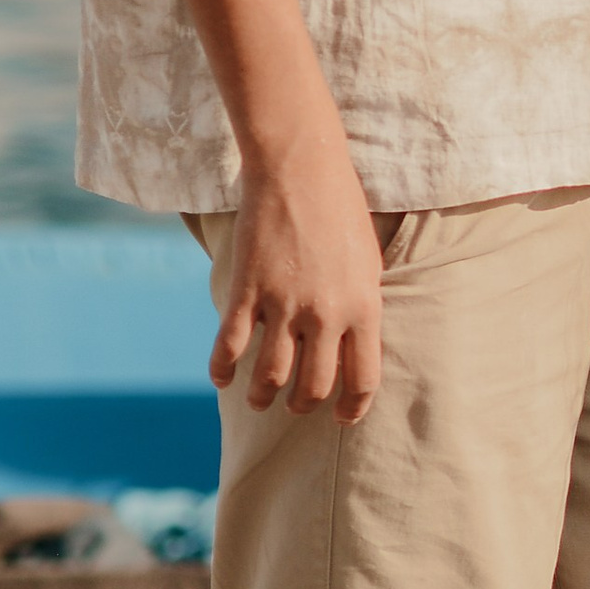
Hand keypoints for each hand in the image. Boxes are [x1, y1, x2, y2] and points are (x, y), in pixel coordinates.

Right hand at [214, 138, 385, 420]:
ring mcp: (284, 303)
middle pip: (315, 385)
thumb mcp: (369, 263)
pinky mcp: (247, 289)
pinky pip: (230, 343)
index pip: (362, 379)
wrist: (302, 169)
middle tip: (296, 407)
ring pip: (271, 373)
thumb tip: (353, 344)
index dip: (353, 408)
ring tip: (258, 400)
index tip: (343, 419)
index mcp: (364, 308)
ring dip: (263, 394)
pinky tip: (221, 378)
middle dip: (304, 404)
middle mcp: (326, 314)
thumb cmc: (343, 212)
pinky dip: (222, 367)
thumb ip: (361, 306)